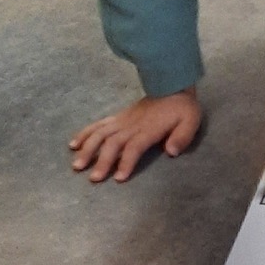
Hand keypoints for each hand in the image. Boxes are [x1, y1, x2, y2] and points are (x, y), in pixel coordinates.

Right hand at [69, 89, 201, 182]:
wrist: (171, 85)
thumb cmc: (182, 108)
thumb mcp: (191, 121)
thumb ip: (182, 137)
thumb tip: (172, 152)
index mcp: (149, 129)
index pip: (135, 146)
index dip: (126, 161)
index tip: (119, 178)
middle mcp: (132, 125)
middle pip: (113, 143)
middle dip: (102, 160)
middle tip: (93, 178)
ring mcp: (122, 120)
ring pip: (101, 134)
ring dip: (88, 149)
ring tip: (77, 165)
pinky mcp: (117, 118)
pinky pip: (98, 124)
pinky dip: (84, 133)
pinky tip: (73, 144)